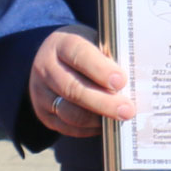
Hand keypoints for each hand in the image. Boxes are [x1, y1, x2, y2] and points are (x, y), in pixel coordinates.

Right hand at [29, 23, 135, 137]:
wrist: (51, 59)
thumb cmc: (84, 49)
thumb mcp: (93, 42)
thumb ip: (107, 55)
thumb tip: (130, 80)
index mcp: (61, 43)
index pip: (79, 55)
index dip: (100, 69)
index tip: (121, 81)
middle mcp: (46, 68)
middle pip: (73, 89)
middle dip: (104, 102)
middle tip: (127, 110)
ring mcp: (41, 93)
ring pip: (69, 112)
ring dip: (97, 118)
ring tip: (120, 119)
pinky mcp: (43, 114)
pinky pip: (66, 127)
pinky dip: (88, 129)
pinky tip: (105, 124)